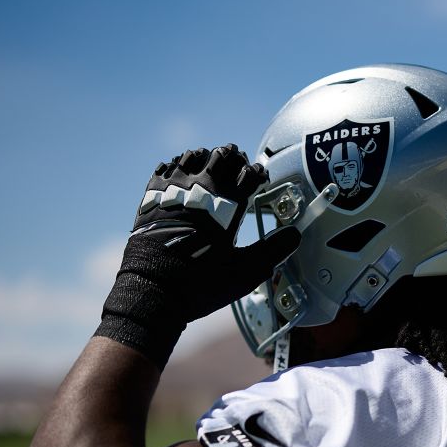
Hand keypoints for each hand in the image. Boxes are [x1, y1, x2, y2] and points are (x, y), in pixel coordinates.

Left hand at [95, 145, 300, 368]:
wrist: (152, 290)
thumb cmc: (201, 283)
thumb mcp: (245, 272)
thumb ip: (273, 251)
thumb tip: (294, 235)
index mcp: (227, 205)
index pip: (248, 174)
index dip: (257, 173)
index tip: (259, 178)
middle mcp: (200, 189)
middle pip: (221, 156)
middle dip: (233, 159)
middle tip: (238, 166)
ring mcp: (173, 189)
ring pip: (192, 156)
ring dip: (206, 159)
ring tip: (211, 168)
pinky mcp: (152, 196)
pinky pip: (166, 167)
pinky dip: (178, 166)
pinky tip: (181, 176)